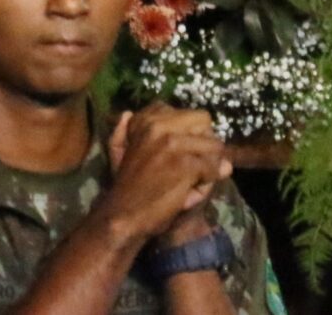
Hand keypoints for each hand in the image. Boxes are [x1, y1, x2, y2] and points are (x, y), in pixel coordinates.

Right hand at [97, 104, 228, 243]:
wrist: (123, 217)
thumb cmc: (124, 187)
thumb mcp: (117, 152)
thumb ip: (122, 131)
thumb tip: (126, 113)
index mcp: (145, 120)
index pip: (187, 113)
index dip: (189, 132)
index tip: (182, 149)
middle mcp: (160, 125)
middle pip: (205, 122)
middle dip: (204, 143)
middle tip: (193, 163)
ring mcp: (174, 143)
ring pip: (214, 145)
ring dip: (209, 165)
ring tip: (193, 179)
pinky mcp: (186, 164)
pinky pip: (213, 168)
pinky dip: (207, 182)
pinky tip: (191, 192)